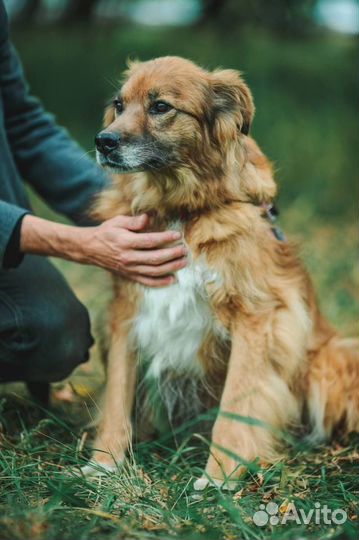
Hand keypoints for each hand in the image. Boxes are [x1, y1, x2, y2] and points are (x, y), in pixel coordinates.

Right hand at [20, 214, 187, 287]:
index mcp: (126, 242)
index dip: (165, 239)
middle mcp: (128, 257)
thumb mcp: (117, 222)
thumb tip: (147, 218)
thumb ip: (134, 221)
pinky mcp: (130, 275)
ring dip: (171, 267)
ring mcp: (129, 268)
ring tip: (183, 262)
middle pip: (155, 258)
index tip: (177, 236)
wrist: (90, 249)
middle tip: (185, 250)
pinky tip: (172, 279)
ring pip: (154, 271)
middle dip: (173, 254)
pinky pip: (147, 281)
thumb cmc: (106, 232)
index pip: (150, 241)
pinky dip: (160, 282)